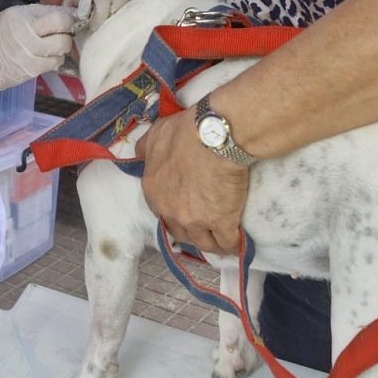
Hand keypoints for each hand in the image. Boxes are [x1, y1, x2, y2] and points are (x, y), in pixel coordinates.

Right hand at [0, 4, 75, 119]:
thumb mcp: (9, 18)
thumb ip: (35, 15)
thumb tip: (64, 13)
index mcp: (21, 17)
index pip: (58, 16)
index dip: (70, 18)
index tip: (70, 19)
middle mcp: (28, 35)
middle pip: (64, 32)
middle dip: (69, 32)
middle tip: (64, 33)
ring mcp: (30, 55)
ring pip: (62, 50)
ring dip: (62, 48)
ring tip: (52, 45)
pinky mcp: (30, 72)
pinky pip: (54, 64)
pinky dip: (55, 60)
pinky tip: (46, 57)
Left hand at [137, 108, 249, 254]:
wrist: (215, 136)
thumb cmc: (186, 132)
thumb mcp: (157, 133)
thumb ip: (146, 148)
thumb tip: (139, 154)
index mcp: (153, 191)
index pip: (160, 212)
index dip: (173, 213)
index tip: (184, 212)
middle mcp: (170, 210)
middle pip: (179, 232)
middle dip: (189, 232)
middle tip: (201, 228)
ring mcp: (195, 220)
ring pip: (202, 243)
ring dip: (210, 243)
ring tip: (220, 241)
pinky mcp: (221, 223)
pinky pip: (227, 243)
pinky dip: (232, 245)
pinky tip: (238, 244)